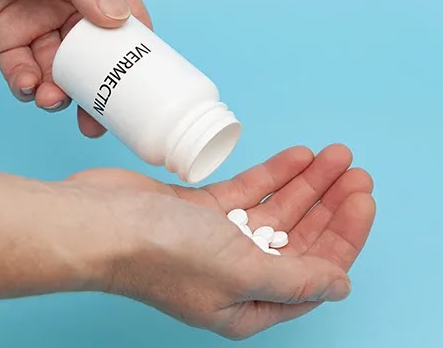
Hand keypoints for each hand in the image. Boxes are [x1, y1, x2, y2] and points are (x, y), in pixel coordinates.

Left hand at [0, 0, 150, 136]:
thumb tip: (117, 18)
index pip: (124, 15)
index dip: (136, 50)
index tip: (142, 83)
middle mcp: (66, 0)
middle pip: (94, 54)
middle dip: (98, 86)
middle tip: (97, 117)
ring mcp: (35, 22)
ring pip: (59, 69)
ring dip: (60, 90)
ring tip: (52, 99)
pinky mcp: (3, 39)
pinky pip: (23, 71)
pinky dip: (27, 85)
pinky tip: (26, 86)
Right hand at [65, 144, 374, 338]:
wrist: (97, 224)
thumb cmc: (160, 255)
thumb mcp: (240, 272)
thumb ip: (294, 279)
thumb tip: (339, 286)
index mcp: (247, 304)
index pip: (312, 273)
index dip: (343, 237)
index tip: (363, 199)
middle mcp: (234, 276)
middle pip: (297, 238)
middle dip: (329, 205)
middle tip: (354, 170)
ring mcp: (214, 240)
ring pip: (274, 210)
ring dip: (305, 184)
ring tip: (334, 155)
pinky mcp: (197, 209)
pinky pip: (245, 191)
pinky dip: (272, 174)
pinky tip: (296, 156)